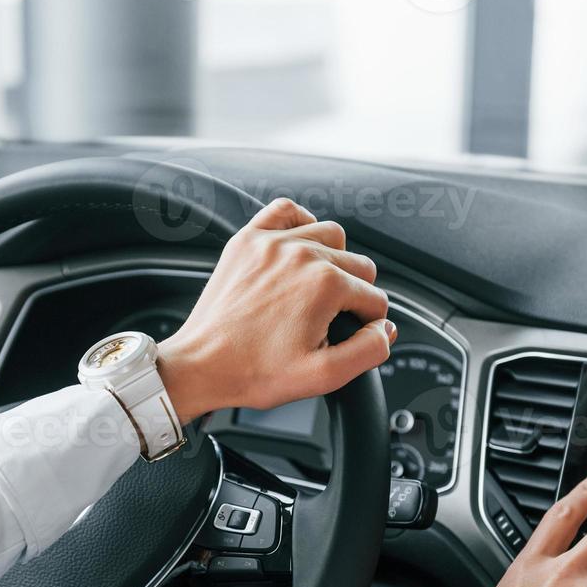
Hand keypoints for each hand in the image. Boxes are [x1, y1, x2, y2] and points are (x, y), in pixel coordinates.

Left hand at [157, 198, 395, 424]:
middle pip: (358, 265)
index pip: (374, 298)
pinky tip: (300, 247)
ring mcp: (272, 242)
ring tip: (319, 290)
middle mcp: (301, 254)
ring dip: (335, 260)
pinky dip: (300, 223)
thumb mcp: (323, 376)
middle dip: (354, 293)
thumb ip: (369, 351)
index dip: (368, 323)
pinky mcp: (248, 240)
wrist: (201, 365)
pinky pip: (286, 211)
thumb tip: (385, 329)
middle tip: (332, 321)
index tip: (349, 336)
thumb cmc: (253, 371)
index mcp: (324, 285)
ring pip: (330, 235)